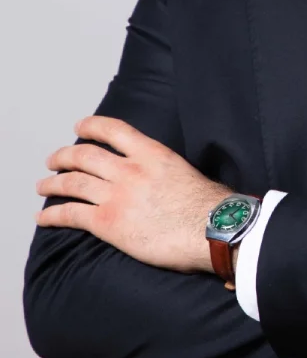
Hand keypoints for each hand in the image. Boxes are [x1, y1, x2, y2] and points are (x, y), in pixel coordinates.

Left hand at [35, 116, 229, 273]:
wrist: (211, 231)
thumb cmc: (211, 207)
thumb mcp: (188, 173)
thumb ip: (168, 171)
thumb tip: (168, 181)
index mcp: (152, 154)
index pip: (114, 130)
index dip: (92, 126)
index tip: (80, 126)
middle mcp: (130, 170)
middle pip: (85, 155)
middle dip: (64, 156)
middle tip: (54, 160)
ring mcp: (117, 195)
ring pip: (73, 182)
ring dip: (53, 184)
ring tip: (43, 186)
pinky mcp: (109, 222)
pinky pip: (71, 214)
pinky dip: (53, 215)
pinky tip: (43, 218)